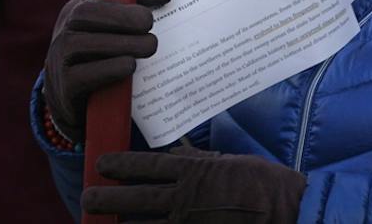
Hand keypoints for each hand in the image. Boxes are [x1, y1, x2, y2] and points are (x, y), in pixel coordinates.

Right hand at [42, 0, 174, 129]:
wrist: (69, 101)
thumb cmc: (98, 59)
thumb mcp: (111, 33)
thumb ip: (133, 12)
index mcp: (77, 9)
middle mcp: (64, 30)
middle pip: (84, 13)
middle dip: (120, 15)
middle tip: (149, 22)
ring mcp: (60, 58)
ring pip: (82, 44)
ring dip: (120, 43)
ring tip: (150, 45)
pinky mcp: (65, 87)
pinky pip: (82, 76)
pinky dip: (108, 69)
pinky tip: (130, 65)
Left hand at [84, 149, 307, 221]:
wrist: (286, 209)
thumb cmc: (260, 182)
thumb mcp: (226, 162)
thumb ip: (198, 162)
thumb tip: (179, 155)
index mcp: (191, 171)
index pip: (144, 165)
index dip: (119, 164)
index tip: (100, 164)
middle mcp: (183, 197)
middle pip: (134, 198)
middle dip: (106, 199)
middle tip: (86, 198)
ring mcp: (189, 223)